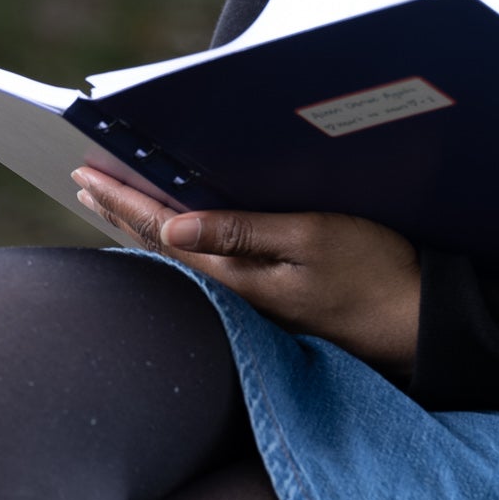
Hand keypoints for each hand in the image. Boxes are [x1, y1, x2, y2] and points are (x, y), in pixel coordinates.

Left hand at [73, 168, 426, 372]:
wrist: (415, 323)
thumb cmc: (372, 272)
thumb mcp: (311, 238)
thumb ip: (241, 231)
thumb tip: (172, 228)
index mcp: (237, 273)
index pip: (162, 232)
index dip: (121, 202)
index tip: (85, 176)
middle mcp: (235, 290)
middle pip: (162, 247)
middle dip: (120, 212)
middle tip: (83, 182)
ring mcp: (252, 298)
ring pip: (181, 258)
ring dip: (144, 227)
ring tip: (113, 205)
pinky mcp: (271, 297)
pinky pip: (208, 264)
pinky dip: (179, 241)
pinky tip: (175, 233)